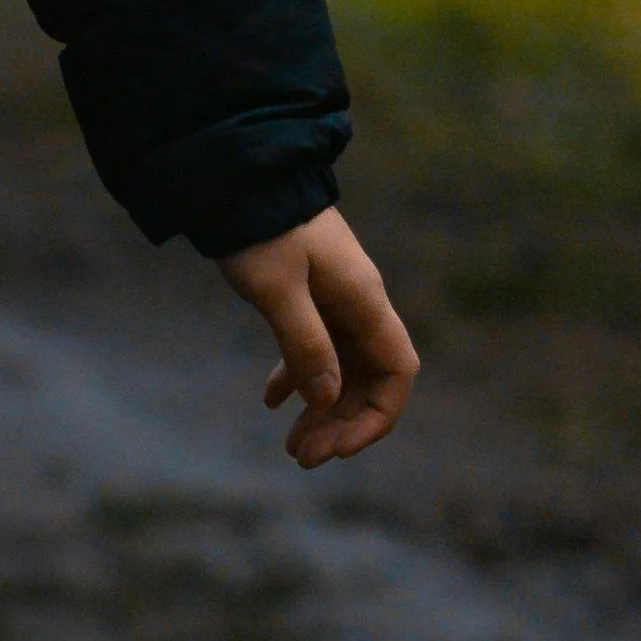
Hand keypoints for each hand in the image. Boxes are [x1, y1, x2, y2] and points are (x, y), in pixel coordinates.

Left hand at [216, 208, 419, 468]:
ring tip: (290, 446)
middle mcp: (359, 305)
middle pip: (370, 380)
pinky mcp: (311, 299)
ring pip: (342, 371)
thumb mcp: (278, 290)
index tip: (340, 449)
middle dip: (342, 424)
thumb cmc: (262, 231)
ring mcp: (336, 302)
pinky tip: (270, 404)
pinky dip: (297, 380)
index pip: (397, 372)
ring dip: (321, 411)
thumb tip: (326, 398)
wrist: (244, 183)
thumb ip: (305, 343)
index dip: (377, 417)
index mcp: (364, 301)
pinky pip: (316, 351)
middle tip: (302, 457)